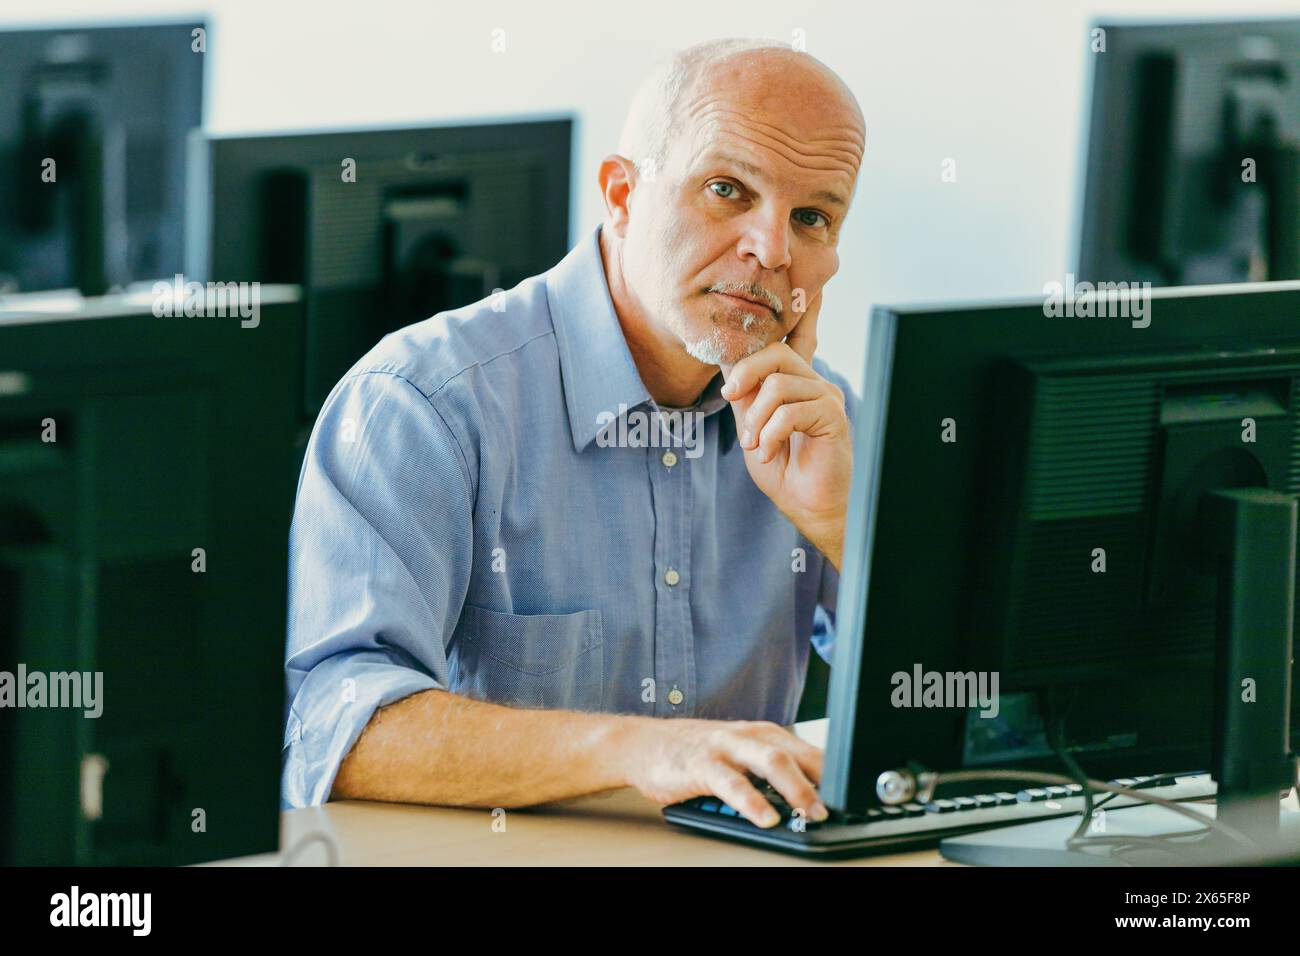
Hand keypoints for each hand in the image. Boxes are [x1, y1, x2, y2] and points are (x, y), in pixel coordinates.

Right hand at [622, 717, 828, 827]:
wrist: (644, 744)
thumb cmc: (697, 753)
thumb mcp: (742, 756)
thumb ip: (773, 772)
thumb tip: (815, 799)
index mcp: (766, 734)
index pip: (810, 752)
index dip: (835, 775)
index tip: (855, 796)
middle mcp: (750, 736)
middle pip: (796, 754)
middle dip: (822, 782)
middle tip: (838, 808)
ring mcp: (725, 747)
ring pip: (770, 762)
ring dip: (795, 788)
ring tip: (810, 812)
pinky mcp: (701, 764)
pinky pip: (731, 783)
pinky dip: (751, 802)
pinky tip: (764, 818)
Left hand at [719, 293, 850, 568]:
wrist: (809, 506)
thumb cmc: (784, 470)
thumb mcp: (752, 428)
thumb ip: (745, 397)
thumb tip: (726, 360)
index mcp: (795, 383)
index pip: (798, 338)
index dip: (803, 311)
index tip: (809, 288)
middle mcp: (813, 384)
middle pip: (775, 353)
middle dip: (744, 373)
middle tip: (729, 398)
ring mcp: (825, 397)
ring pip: (777, 384)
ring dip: (756, 419)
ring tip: (755, 444)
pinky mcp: (832, 416)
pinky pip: (790, 412)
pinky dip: (771, 434)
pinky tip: (769, 453)